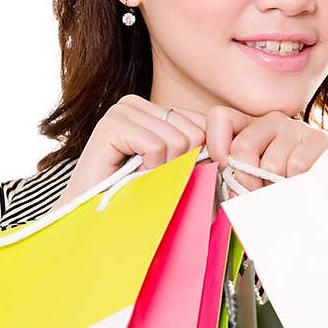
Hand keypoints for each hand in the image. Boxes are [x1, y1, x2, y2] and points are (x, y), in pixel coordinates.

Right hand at [49, 95, 207, 211]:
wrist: (93, 224)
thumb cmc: (137, 202)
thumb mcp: (177, 174)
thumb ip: (201, 154)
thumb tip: (235, 150)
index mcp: (154, 111)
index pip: (203, 124)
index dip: (199, 158)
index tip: (176, 177)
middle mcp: (137, 104)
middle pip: (195, 131)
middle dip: (181, 166)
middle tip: (152, 180)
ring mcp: (122, 111)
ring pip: (178, 140)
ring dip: (163, 172)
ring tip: (139, 180)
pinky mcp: (111, 124)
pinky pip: (157, 146)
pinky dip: (149, 171)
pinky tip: (130, 177)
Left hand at [204, 106, 327, 192]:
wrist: (325, 187)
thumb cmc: (278, 186)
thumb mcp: (249, 178)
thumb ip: (230, 174)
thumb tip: (217, 180)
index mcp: (248, 126)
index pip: (220, 118)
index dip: (216, 147)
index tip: (225, 170)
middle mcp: (271, 120)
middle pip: (242, 148)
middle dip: (246, 180)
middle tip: (258, 192)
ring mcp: (295, 128)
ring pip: (270, 164)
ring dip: (274, 186)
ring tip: (282, 188)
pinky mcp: (317, 139)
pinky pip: (296, 166)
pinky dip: (294, 183)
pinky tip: (298, 183)